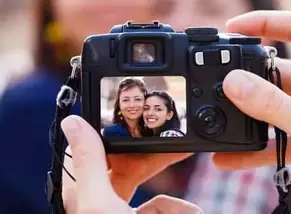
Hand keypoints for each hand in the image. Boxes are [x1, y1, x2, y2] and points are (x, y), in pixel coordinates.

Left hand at [61, 115, 201, 213]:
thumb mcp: (99, 203)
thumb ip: (90, 163)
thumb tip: (73, 122)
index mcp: (83, 194)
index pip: (93, 149)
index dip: (111, 128)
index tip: (133, 113)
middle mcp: (102, 200)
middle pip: (130, 161)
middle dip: (155, 151)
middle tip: (173, 135)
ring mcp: (124, 210)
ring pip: (152, 183)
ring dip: (172, 182)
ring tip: (188, 171)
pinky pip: (164, 204)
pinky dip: (180, 208)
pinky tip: (191, 210)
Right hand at [213, 11, 290, 213]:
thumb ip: (272, 105)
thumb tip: (234, 82)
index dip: (265, 22)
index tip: (234, 28)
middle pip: (276, 70)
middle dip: (248, 76)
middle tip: (221, 82)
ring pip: (272, 105)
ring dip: (248, 115)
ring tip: (221, 120)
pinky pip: (274, 137)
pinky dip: (254, 146)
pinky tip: (231, 155)